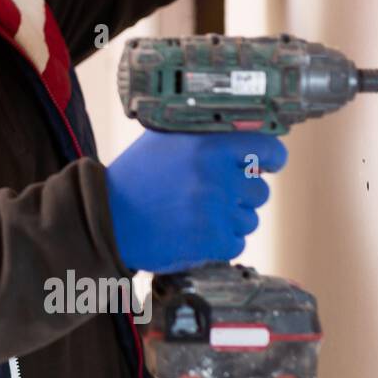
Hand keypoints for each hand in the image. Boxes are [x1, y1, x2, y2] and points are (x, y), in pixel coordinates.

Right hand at [105, 131, 287, 273]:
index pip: (270, 149)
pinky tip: (191, 232)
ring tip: (193, 214)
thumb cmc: (136, 177)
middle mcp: (216, 174)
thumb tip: (249, 136)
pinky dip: (217, 243)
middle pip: (259, 190)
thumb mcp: (166, 140)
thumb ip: (207, 135)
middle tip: (206, 195)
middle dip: (239, 195)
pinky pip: (236, 243)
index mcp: (209, 144)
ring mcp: (216, 208)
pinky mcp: (212, 239)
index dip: (269, 159)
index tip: (263, 165)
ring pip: (249, 219)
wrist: (107, 217)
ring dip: (227, 220)